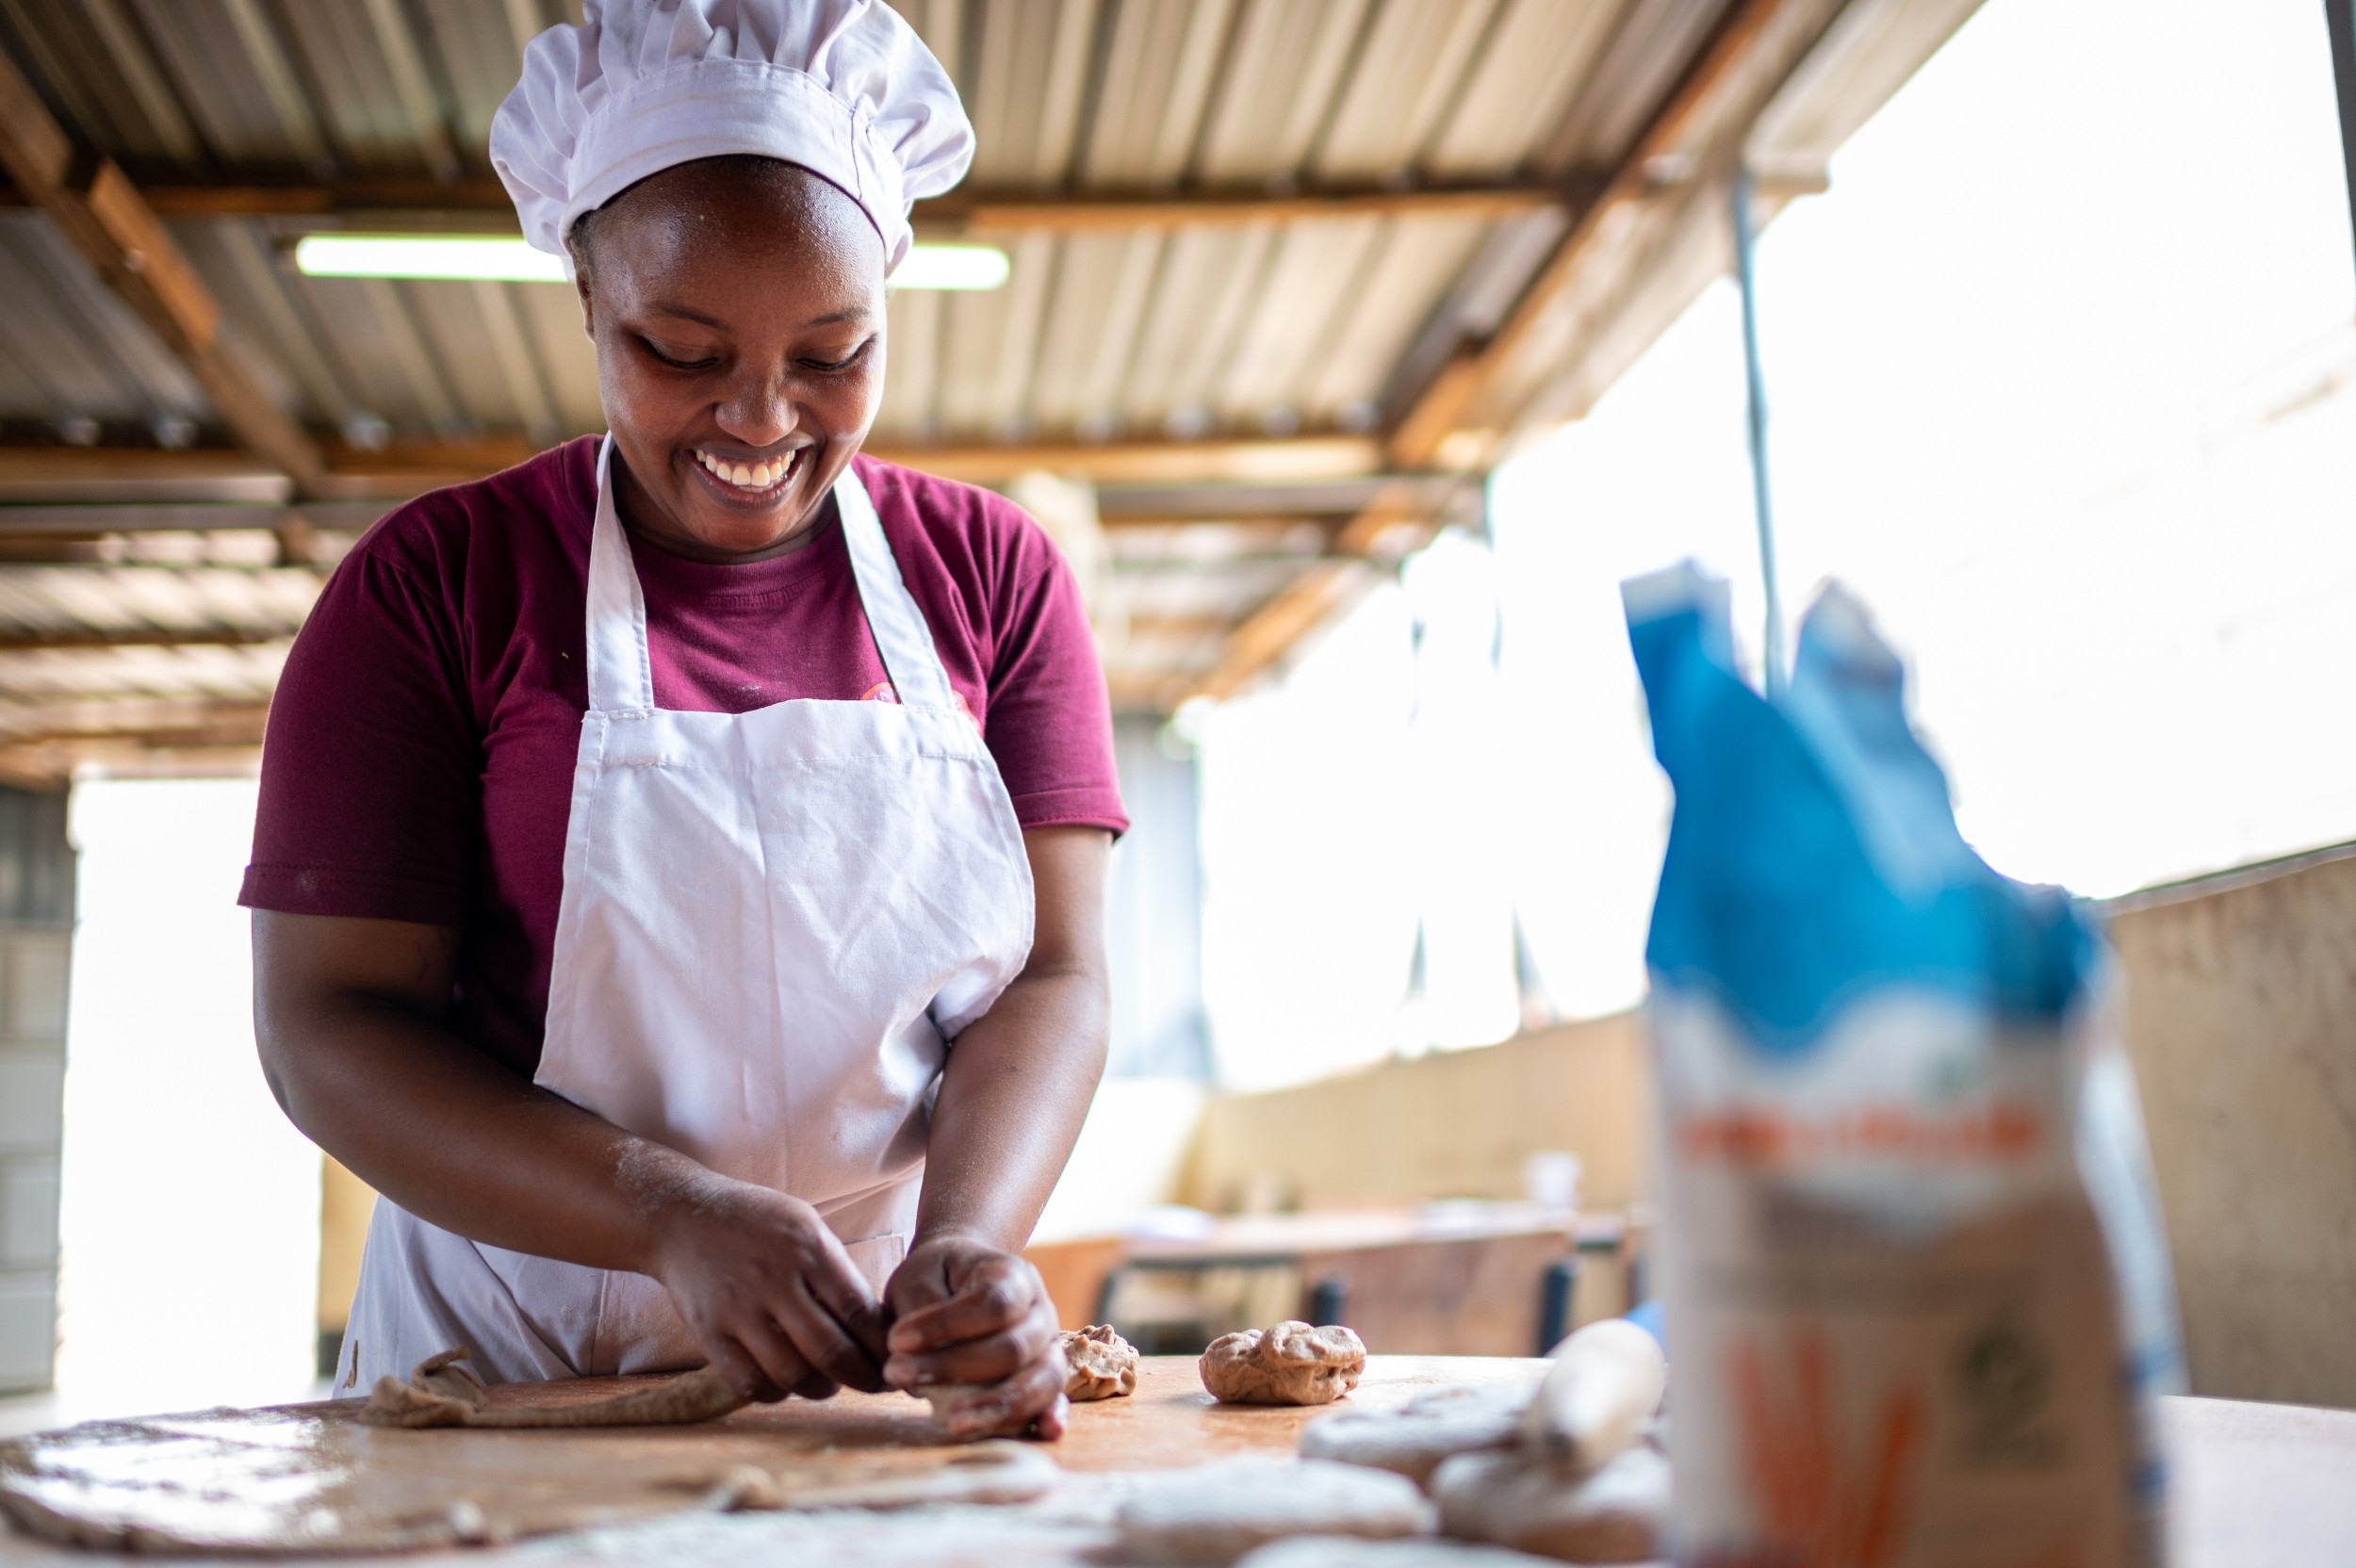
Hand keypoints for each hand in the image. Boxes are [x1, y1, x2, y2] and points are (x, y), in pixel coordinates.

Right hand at [649, 1178, 888, 1401]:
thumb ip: (835, 1269)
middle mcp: (775, 1279)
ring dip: (821, 1389)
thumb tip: (875, 1322)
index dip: (882, 1344)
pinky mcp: (709, 1332)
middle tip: (874, 1384)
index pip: (859, 1310)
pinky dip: (775, 1394)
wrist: (681, 1217)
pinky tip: (786, 1384)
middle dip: (862, 1377)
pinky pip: (749, 1382)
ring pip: (791, 1373)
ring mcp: (739, 1308)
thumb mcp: (804, 1224)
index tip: (894, 1357)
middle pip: (830, 1350)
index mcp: (809, 1248)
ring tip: (830, 1385)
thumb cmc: (755, 1222)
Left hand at [883, 1233, 1067, 1439]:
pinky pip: (1054, 1400)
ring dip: (995, 1405)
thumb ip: (922, 1307)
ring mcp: (1048, 1348)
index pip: (993, 1303)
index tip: (897, 1340)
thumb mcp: (919, 1277)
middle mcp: (1041, 1312)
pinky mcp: (1044, 1380)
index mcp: (1014, 1276)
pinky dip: (1051, 1416)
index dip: (948, 1324)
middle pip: (1013, 1348)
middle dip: (955, 1368)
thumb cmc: (937, 1279)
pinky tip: (1047, 1432)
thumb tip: (924, 1354)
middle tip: (898, 1374)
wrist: (956, 1284)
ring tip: (953, 1423)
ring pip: (1039, 1380)